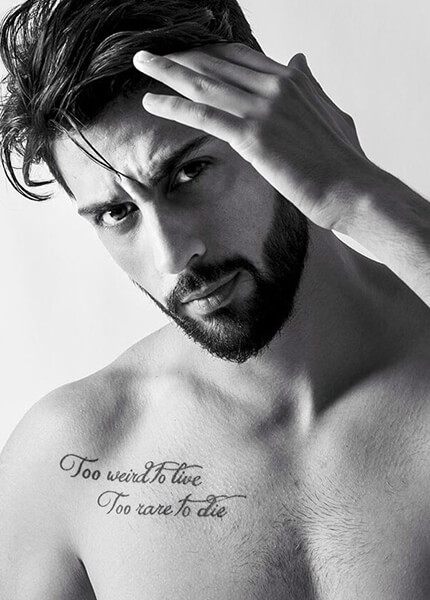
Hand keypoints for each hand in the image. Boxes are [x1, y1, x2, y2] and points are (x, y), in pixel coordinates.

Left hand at [133, 43, 369, 229]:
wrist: (353, 189)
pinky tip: (151, 102)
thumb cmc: (343, 160)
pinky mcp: (252, 135)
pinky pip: (203, 114)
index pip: (239, 56)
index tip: (186, 56)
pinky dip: (173, 105)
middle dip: (180, 57)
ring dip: (167, 71)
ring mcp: (263, 107)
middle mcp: (275, 84)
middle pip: (216, 62)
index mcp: (291, 78)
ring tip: (141, 64)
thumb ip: (311, 84)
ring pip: (204, 82)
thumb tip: (300, 59)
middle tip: (152, 56)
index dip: (208, 54)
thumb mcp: (330, 111)